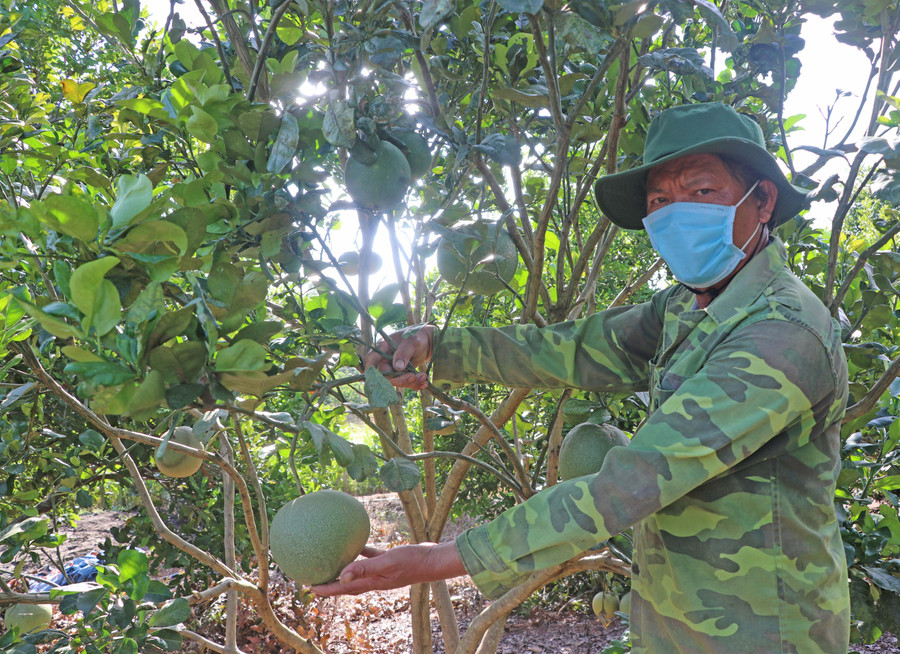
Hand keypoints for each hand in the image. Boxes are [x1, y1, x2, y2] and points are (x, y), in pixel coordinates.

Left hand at [311, 541, 464, 595]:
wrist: (433, 560)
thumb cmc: (411, 562)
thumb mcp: (386, 563)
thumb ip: (364, 568)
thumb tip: (341, 576)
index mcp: (371, 582)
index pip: (343, 588)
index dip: (326, 589)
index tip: (310, 587)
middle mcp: (374, 579)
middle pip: (347, 584)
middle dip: (331, 583)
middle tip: (315, 578)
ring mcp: (382, 571)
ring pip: (357, 571)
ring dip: (344, 569)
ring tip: (331, 562)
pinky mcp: (389, 560)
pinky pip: (370, 557)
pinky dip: (362, 553)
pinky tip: (357, 543)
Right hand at [364, 324, 434, 389]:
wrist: (426, 341)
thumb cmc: (416, 336)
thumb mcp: (411, 342)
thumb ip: (403, 353)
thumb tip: (397, 367)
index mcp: (383, 347)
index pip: (372, 359)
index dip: (370, 369)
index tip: (375, 378)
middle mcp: (385, 359)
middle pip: (386, 375)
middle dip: (400, 379)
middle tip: (414, 377)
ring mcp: (393, 367)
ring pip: (396, 381)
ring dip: (410, 382)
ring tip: (424, 377)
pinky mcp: (401, 374)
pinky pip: (405, 382)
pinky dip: (415, 384)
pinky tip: (424, 382)